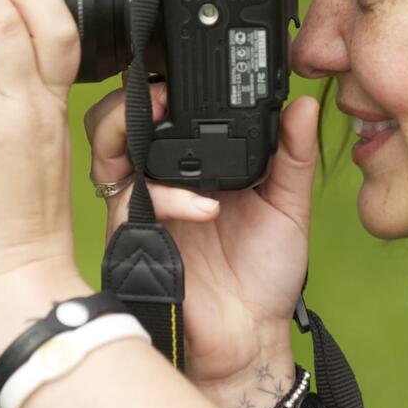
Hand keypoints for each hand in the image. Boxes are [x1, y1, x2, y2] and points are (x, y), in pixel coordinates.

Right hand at [85, 81, 319, 407]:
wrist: (251, 337)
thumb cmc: (264, 275)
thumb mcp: (289, 205)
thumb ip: (293, 155)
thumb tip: (300, 104)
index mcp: (195, 167)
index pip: (166, 112)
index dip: (167, 85)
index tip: (194, 69)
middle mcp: (160, 181)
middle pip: (118, 122)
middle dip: (131, 97)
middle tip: (164, 90)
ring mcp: (142, 209)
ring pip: (106, 151)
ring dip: (128, 125)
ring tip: (163, 116)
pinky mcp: (135, 240)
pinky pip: (131, 203)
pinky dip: (168, 196)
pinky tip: (206, 207)